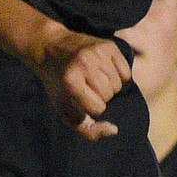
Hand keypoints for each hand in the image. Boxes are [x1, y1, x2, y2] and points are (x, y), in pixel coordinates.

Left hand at [31, 26, 130, 140]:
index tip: (78, 96)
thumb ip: (89, 131)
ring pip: (119, 84)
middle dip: (100, 96)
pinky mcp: (108, 44)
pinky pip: (126, 72)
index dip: (89, 106)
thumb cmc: (59, 84)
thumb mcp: (66, 111)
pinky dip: (119, 75)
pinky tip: (104, 70)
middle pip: (109, 95)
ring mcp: (97, 51)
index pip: (98, 108)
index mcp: (71, 80)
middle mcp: (84, 63)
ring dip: (109, 86)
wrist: (49, 47)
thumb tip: (114, 129)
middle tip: (86, 85)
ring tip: (94, 78)